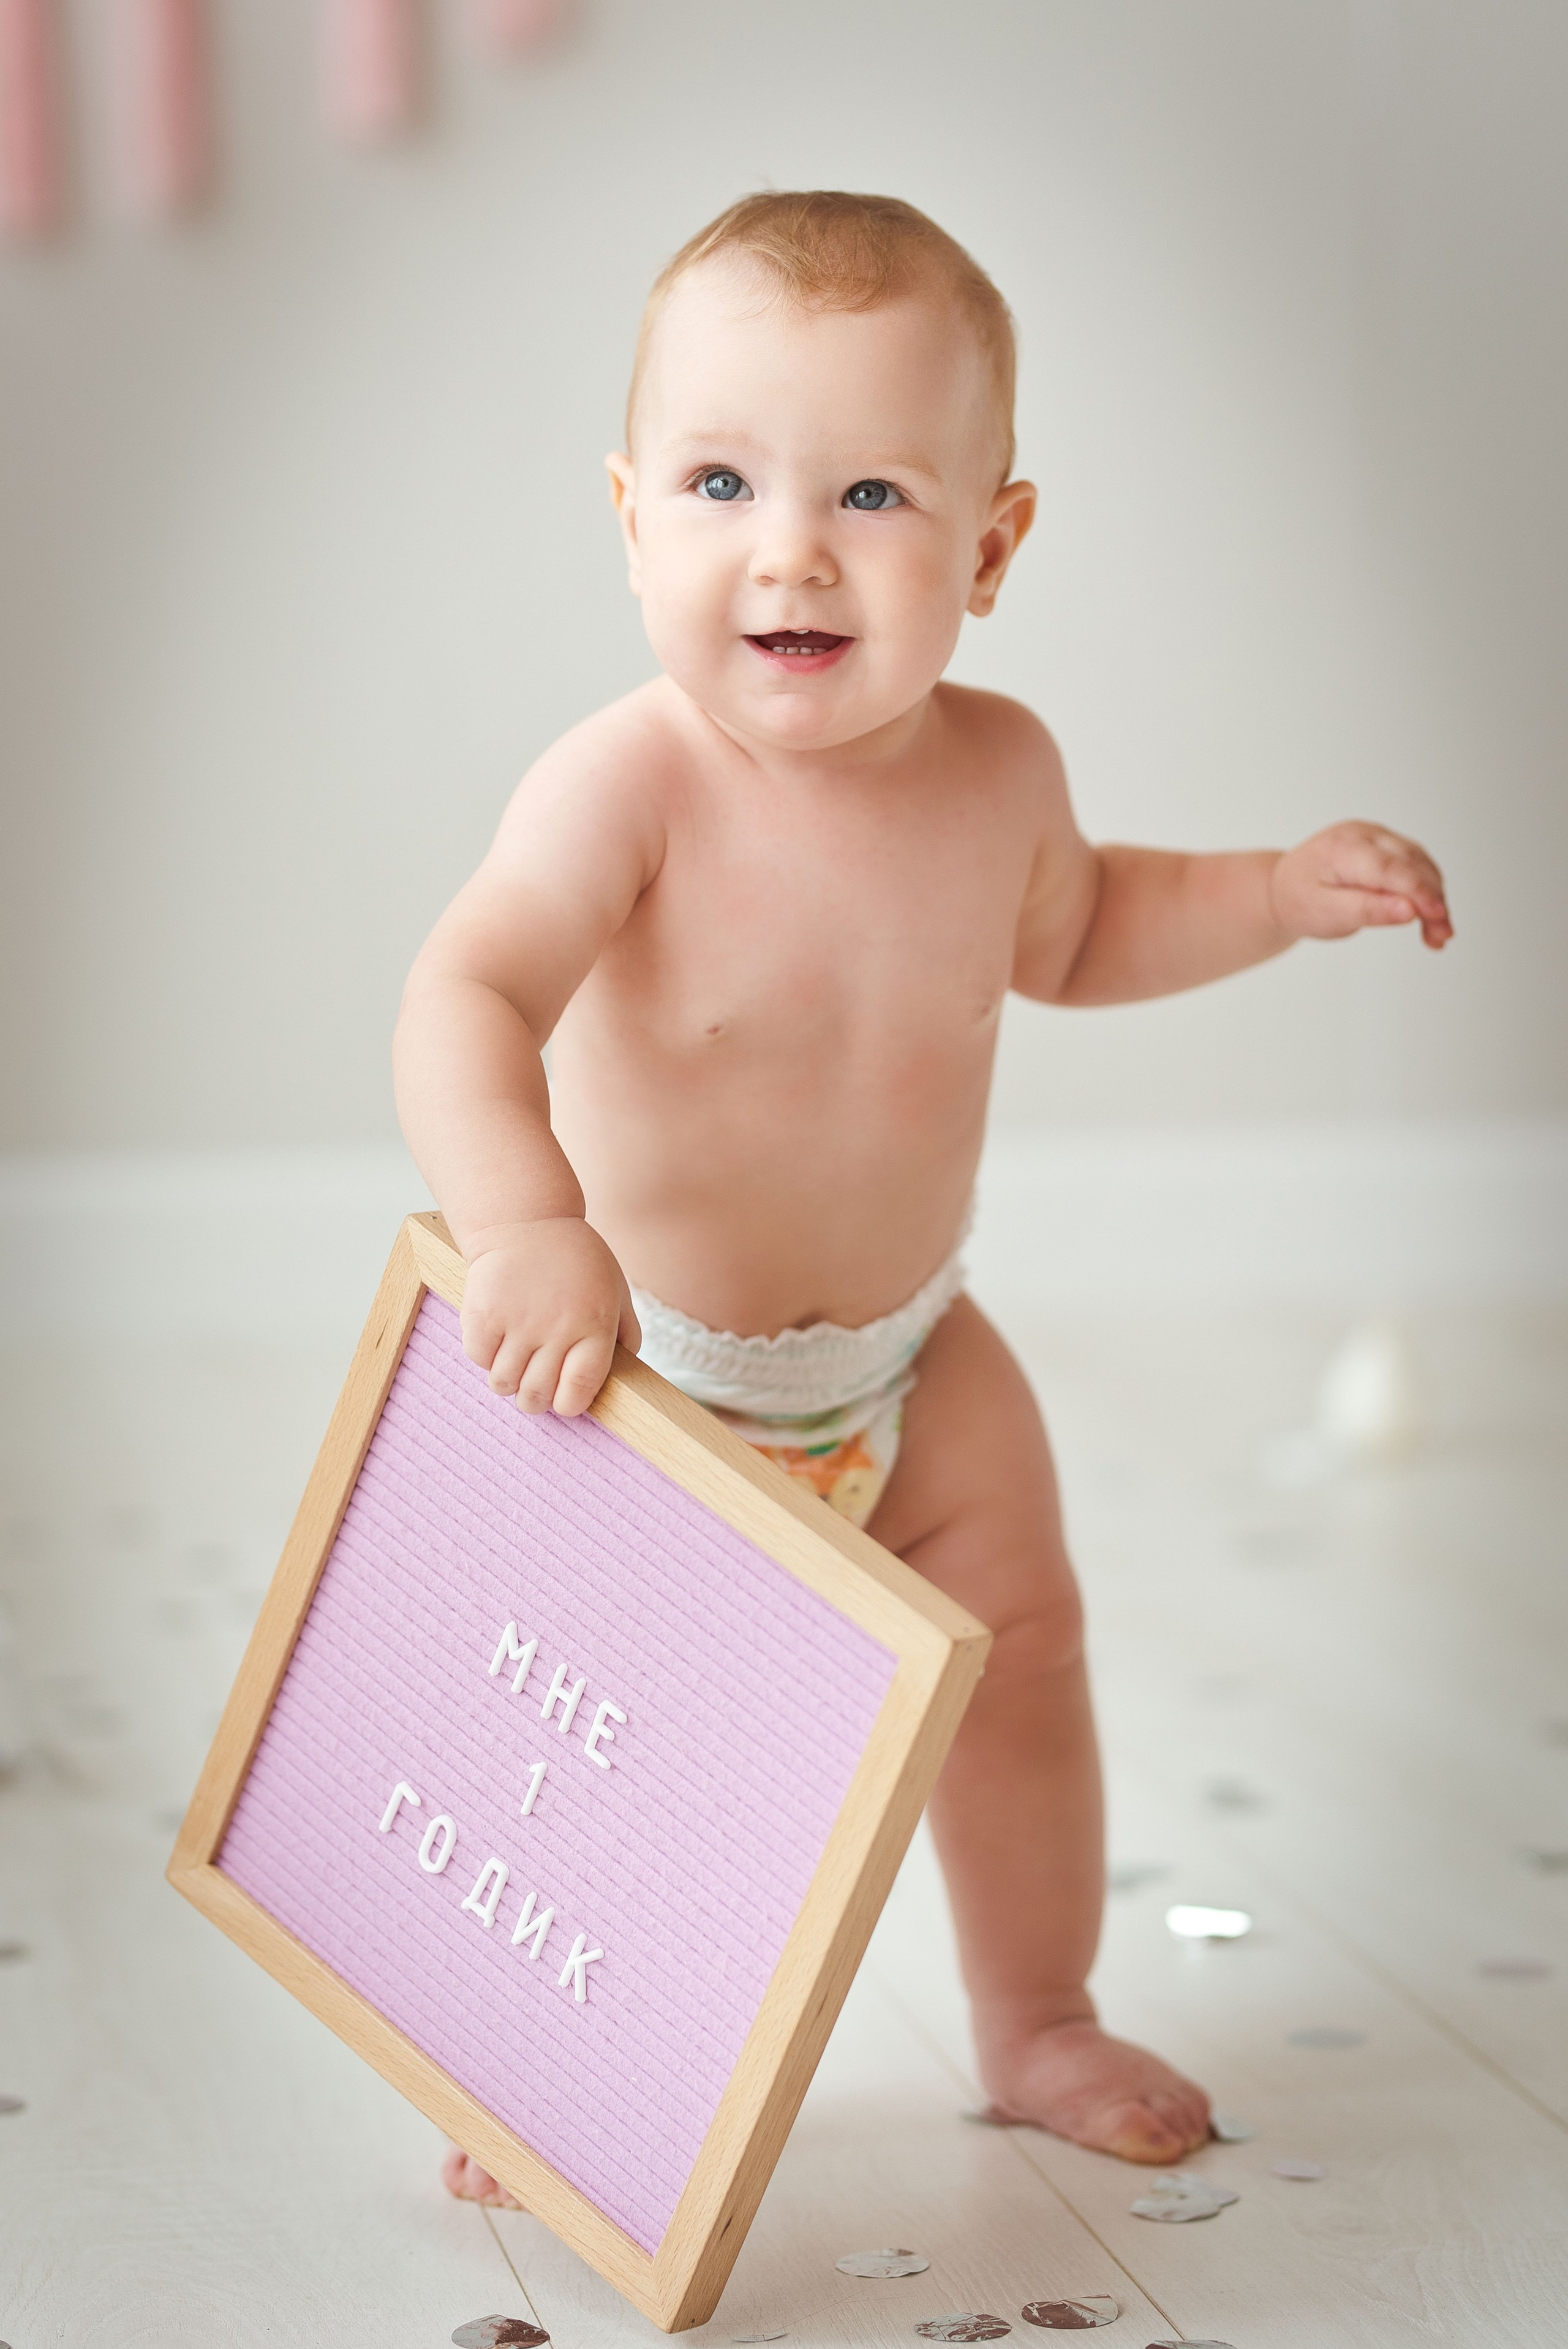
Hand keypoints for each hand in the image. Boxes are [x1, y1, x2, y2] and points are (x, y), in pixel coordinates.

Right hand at [459, 1217, 641, 1417]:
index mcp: (594, 1325)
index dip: (569, 1404)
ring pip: (504, 1383)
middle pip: (537, 1395)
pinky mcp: (483, 1313)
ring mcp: (518, 1321)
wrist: (525, 1219)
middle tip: (534, 1387)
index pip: (579, 1389)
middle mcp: (557, 1327)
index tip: (564, 1401)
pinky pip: (479, 1358)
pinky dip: (484, 1355)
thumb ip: (626, 1334)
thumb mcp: (616, 1289)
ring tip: (514, 1362)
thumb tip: (626, 1377)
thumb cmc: (575, 1259)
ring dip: (508, 1379)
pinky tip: (496, 1337)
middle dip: (536, 1400)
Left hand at [1269, 822, 1451, 949]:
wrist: (1283, 889)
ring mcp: (1376, 835)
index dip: (1419, 891)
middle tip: (1442, 937)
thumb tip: (1410, 911)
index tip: (1438, 916)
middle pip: (1411, 864)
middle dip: (1433, 900)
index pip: (1390, 868)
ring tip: (1437, 935)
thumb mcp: (1327, 914)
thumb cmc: (1301, 902)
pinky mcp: (1385, 844)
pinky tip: (1428, 918)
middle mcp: (1363, 834)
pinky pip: (1415, 863)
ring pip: (1420, 863)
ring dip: (1434, 898)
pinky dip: (1426, 890)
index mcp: (1343, 849)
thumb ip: (1367, 911)